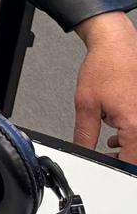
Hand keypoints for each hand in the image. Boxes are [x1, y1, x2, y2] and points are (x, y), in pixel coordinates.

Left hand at [73, 12, 136, 163]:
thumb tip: (83, 152)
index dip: (117, 167)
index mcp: (135, 125)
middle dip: (124, 156)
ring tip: (111, 143)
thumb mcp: (86, 104)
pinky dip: (132, 134)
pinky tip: (119, 132)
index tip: (107, 166)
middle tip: (109, 156)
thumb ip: (85, 134)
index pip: (131, 161)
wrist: (116, 45)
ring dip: (128, 146)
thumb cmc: (105, 67)